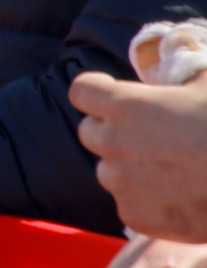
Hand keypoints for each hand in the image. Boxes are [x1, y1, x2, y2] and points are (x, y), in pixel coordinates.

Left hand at [75, 71, 206, 240]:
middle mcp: (112, 143)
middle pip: (90, 132)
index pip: (82, 91)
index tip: (109, 91)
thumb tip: (181, 52)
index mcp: (124, 106)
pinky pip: (128, 203)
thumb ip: (185, 65)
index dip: (96, 89)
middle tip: (148, 134)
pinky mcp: (133, 216)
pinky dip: (144, 201)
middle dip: (111, 129)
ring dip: (127, 167)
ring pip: (108, 170)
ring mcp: (121, 183)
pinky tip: (177, 196)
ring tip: (169, 169)